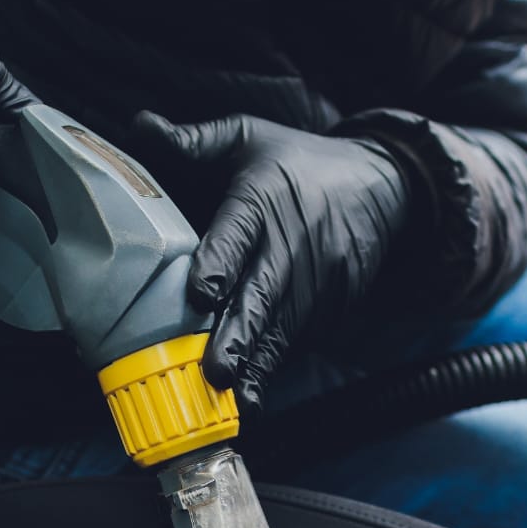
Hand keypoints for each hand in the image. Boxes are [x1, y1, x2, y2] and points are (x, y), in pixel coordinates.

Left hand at [134, 112, 409, 411]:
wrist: (386, 186)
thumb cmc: (301, 162)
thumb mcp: (250, 136)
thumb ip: (195, 140)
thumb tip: (140, 125)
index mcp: (264, 196)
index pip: (239, 230)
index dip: (220, 260)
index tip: (201, 291)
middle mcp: (292, 241)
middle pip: (263, 293)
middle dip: (239, 335)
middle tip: (217, 370)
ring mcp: (320, 278)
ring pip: (283, 328)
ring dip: (258, 365)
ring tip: (235, 401)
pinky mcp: (335, 304)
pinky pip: (300, 338)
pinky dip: (277, 366)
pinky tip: (254, 396)